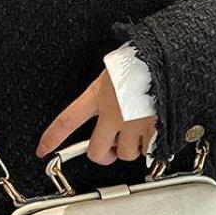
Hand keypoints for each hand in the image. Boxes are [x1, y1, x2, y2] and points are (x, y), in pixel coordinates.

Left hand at [36, 70, 156, 164]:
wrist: (172, 60)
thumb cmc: (146, 58)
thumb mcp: (117, 68)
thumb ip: (109, 87)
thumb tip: (108, 96)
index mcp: (99, 95)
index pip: (67, 120)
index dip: (52, 138)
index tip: (43, 149)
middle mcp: (113, 114)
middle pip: (97, 152)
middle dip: (104, 156)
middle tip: (110, 152)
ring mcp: (133, 126)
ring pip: (126, 154)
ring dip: (131, 149)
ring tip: (140, 133)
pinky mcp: (154, 132)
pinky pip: (149, 151)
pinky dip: (152, 146)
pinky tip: (155, 131)